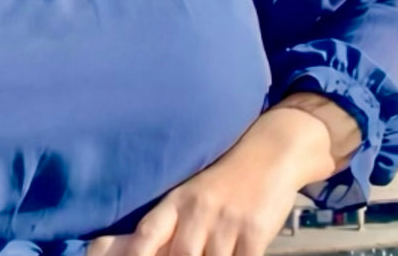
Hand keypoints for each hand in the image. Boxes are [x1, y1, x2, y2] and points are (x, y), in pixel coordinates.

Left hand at [85, 97, 355, 255]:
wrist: (267, 151)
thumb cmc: (221, 181)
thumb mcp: (189, 194)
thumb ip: (166, 226)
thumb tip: (129, 247)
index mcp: (176, 202)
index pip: (147, 233)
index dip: (135, 253)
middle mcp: (197, 211)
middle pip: (179, 255)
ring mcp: (226, 222)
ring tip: (210, 255)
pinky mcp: (255, 231)